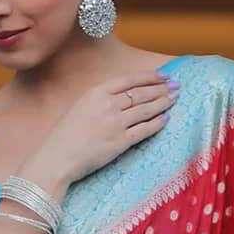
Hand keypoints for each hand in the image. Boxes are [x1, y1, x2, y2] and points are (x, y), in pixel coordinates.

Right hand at [26, 71, 178, 189]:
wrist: (57, 158)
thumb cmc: (64, 136)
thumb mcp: (80, 107)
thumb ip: (100, 101)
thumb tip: (121, 99)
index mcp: (97, 92)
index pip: (130, 80)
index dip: (149, 77)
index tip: (163, 76)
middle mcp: (108, 104)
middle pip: (142, 93)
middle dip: (162, 89)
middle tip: (176, 87)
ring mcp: (116, 123)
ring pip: (146, 109)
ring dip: (163, 103)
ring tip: (174, 99)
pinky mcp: (120, 142)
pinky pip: (144, 130)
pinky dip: (157, 123)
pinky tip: (165, 119)